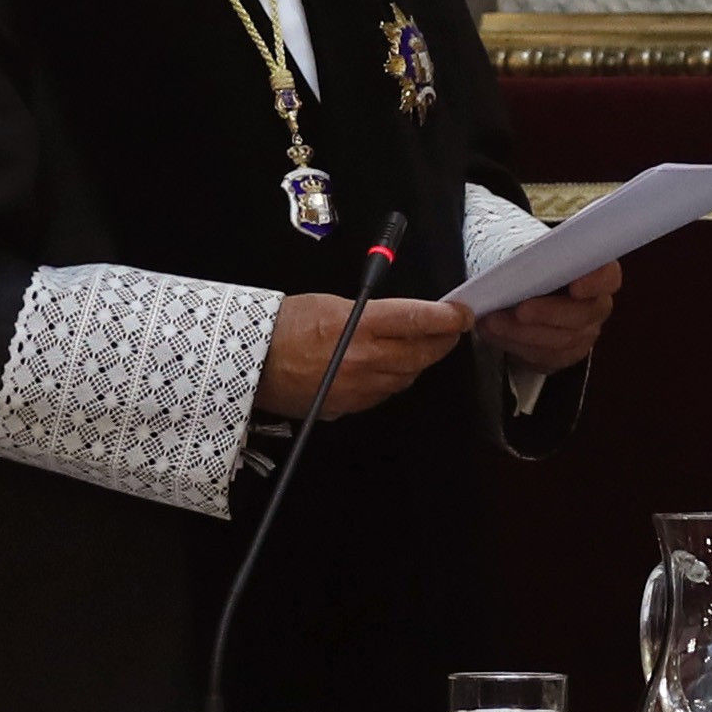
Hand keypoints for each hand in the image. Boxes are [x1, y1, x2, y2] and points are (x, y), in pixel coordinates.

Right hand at [261, 293, 475, 418]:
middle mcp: (363, 360)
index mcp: (360, 327)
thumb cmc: (285, 325)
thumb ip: (372, 313)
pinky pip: (383, 393)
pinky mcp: (347, 407)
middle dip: (442, 341)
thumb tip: (402, 319)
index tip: (462, 314)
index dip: (447, 317)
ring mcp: (357, 388)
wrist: (248, 362)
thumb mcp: (332, 304)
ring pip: (406, 377)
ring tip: (419, 347)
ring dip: (418, 361)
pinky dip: (391, 380)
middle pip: (421, 353)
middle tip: (450, 330)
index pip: (418, 320)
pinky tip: (386, 368)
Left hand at [482, 259, 620, 376]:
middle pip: (583, 314)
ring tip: (492, 321)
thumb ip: (531, 257)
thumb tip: (514, 261)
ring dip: (522, 332)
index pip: (608, 277)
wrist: (520, 293)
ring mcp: (583, 333)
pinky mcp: (564, 355)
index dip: (595, 283)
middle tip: (519, 310)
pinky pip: (544, 357)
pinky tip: (495, 333)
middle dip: (548, 314)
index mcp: (596, 273)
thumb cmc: (528, 268)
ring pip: (560, 340)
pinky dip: (515, 345)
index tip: (575, 287)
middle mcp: (596, 305)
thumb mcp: (529, 255)